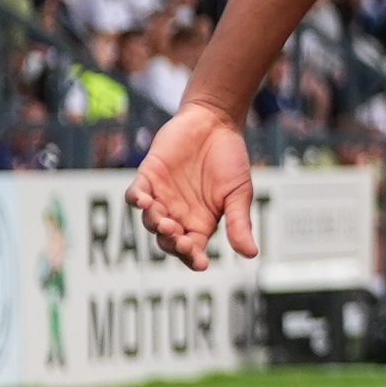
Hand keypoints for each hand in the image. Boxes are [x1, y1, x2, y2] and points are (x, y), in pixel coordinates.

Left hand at [126, 104, 254, 271]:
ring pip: (150, 220)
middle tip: (181, 239)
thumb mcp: (239, 193)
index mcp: (201, 221)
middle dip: (172, 243)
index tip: (201, 263)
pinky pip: (135, 195)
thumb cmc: (230, 158)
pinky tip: (146, 201)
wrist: (215, 123)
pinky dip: (137, 201)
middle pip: (167, 240)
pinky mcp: (148, 178)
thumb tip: (250, 254)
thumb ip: (240, 223)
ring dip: (156, 224)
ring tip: (165, 222)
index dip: (193, 258)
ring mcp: (161, 197)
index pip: (192, 248)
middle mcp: (178, 213)